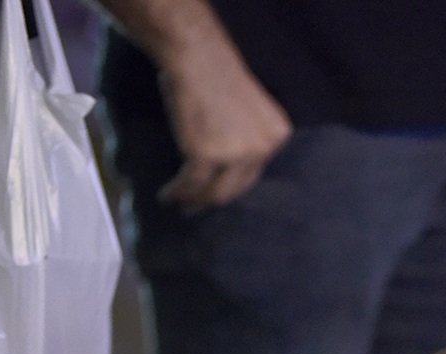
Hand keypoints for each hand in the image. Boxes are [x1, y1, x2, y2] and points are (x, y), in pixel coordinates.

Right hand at [158, 39, 292, 208]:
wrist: (196, 53)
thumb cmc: (216, 72)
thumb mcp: (248, 109)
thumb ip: (246, 137)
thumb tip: (228, 167)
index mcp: (277, 135)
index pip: (254, 170)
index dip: (233, 182)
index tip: (217, 191)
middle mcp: (263, 148)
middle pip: (237, 186)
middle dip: (215, 198)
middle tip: (197, 207)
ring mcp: (236, 154)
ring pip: (216, 192)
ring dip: (196, 201)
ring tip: (181, 205)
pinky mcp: (206, 156)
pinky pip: (192, 184)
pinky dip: (178, 192)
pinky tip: (168, 196)